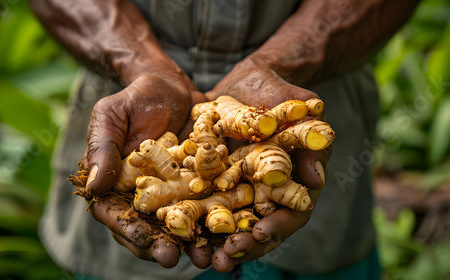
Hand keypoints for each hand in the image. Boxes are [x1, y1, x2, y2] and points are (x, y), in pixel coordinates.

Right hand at [81, 72, 209, 267]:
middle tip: (175, 258)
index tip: (147, 244)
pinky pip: (209, 205)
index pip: (117, 215)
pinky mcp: (200, 183)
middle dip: (162, 245)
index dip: (131, 232)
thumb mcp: (111, 116)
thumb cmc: (134, 98)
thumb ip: (102, 148)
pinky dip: (219, 220)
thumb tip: (93, 188)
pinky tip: (231, 231)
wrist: (170, 85)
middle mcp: (145, 196)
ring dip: (193, 243)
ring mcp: (174, 192)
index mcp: (117, 185)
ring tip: (208, 257)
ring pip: (181, 224)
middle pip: (149, 228)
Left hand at [207, 66, 330, 271]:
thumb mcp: (299, 109)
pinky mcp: (214, 181)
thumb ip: (310, 137)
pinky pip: (202, 203)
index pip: (290, 214)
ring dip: (216, 243)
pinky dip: (192, 218)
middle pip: (257, 227)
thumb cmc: (281, 93)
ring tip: (202, 259)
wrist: (249, 81)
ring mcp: (239, 189)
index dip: (276, 227)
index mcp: (291, 183)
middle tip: (224, 259)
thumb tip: (316, 179)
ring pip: (229, 222)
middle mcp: (265, 193)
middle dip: (242, 245)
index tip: (258, 233)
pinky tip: (176, 228)